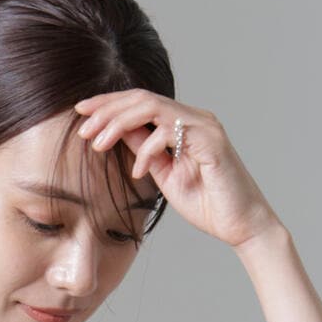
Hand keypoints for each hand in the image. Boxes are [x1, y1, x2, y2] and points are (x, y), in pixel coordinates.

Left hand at [73, 89, 282, 249]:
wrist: (240, 224)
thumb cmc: (206, 203)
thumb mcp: (163, 175)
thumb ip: (144, 151)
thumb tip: (118, 133)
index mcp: (180, 124)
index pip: (140, 103)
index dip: (108, 105)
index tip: (81, 113)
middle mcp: (193, 118)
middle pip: (142, 98)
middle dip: (107, 110)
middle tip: (82, 128)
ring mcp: (203, 126)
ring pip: (152, 107)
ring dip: (119, 123)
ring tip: (98, 144)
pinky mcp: (210, 141)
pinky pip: (170, 132)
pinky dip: (147, 150)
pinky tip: (136, 172)